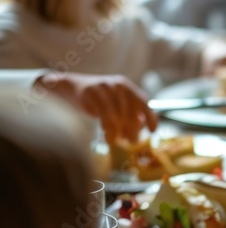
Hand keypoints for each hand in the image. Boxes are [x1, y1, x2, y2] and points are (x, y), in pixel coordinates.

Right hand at [37, 73, 156, 143]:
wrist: (69, 87)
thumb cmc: (94, 99)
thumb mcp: (114, 102)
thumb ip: (127, 112)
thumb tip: (139, 131)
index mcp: (126, 86)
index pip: (144, 102)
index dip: (151, 118)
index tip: (153, 131)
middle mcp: (118, 85)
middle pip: (133, 112)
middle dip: (134, 130)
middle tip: (131, 142)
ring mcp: (105, 88)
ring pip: (119, 117)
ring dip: (120, 133)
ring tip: (117, 141)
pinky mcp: (93, 94)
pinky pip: (106, 117)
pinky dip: (109, 131)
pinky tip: (108, 138)